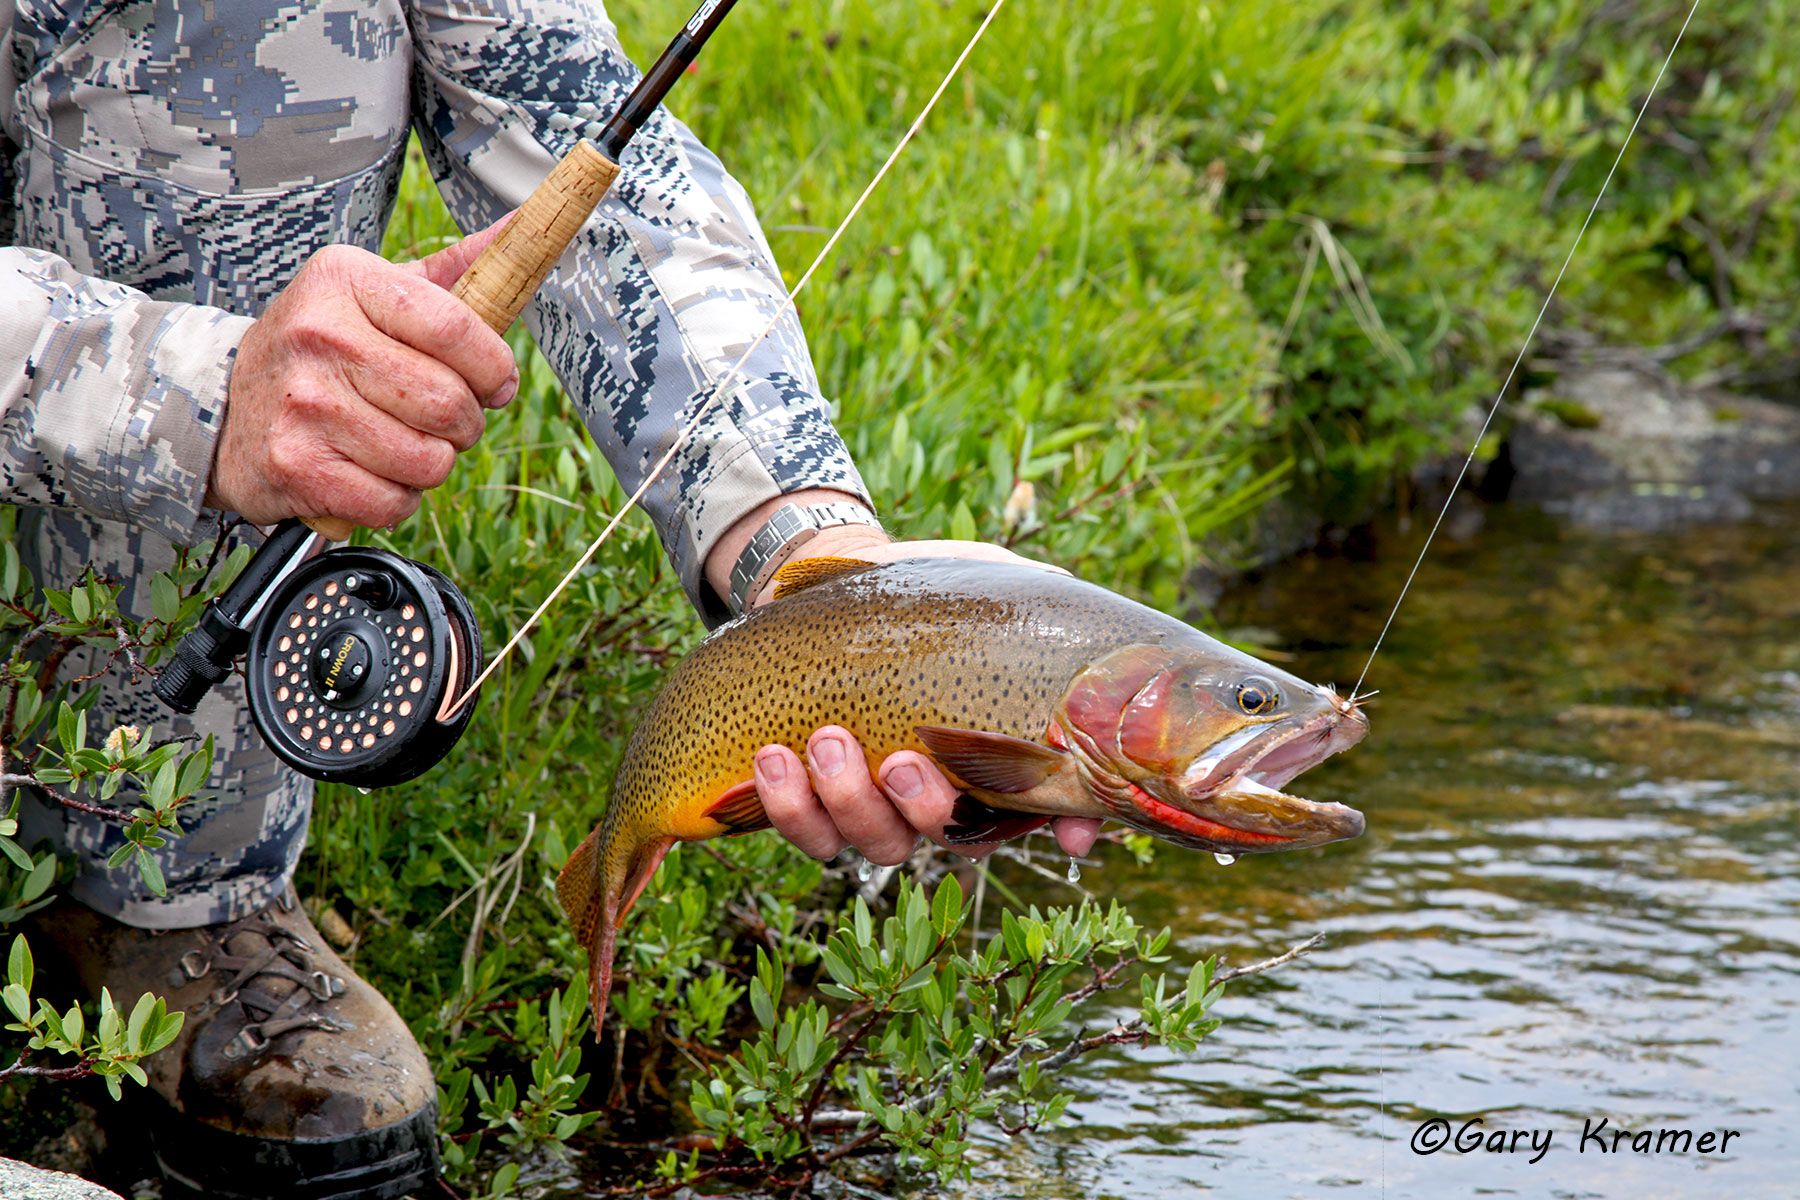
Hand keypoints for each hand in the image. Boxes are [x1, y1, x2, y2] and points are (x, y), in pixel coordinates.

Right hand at [205, 215, 520, 527]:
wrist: (220, 405)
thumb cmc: (323, 349)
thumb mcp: (375, 294)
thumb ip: (452, 272)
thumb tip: (520, 227)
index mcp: (346, 279)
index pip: (457, 327)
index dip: (494, 367)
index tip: (495, 382)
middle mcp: (321, 335)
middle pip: (449, 402)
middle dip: (464, 423)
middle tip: (439, 418)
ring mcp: (305, 403)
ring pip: (429, 460)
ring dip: (430, 464)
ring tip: (397, 442)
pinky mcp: (297, 466)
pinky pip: (393, 501)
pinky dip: (396, 497)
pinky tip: (369, 471)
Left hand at [746, 531, 1100, 864]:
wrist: (830, 576)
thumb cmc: (926, 586)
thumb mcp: (992, 581)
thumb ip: (1043, 607)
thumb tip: (1091, 642)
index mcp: (990, 752)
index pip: (1040, 803)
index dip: (1059, 826)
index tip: (1065, 833)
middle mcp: (938, 790)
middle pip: (949, 834)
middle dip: (925, 806)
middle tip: (901, 761)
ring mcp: (874, 800)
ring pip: (878, 840)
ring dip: (848, 801)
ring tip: (826, 742)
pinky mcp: (810, 795)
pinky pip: (807, 830)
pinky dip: (789, 806)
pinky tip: (775, 759)